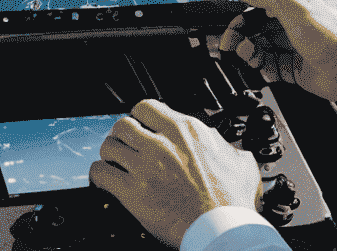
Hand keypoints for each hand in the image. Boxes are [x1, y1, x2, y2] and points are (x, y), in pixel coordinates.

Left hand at [89, 99, 262, 248]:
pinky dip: (98, 174)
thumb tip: (218, 143)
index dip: (140, 116)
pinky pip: (101, 174)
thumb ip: (223, 144)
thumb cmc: (231, 200)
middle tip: (123, 143)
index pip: (147, 107)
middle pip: (123, 124)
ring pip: (109, 146)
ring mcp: (144, 167)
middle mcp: (161, 143)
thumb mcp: (238, 160)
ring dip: (108, 152)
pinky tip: (103, 178)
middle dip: (121, 134)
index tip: (141, 124)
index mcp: (185, 131)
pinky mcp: (133, 193)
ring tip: (111, 159)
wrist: (222, 229)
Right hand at [201, 0, 336, 104]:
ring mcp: (292, 42)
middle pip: (251, 19)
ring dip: (245, 48)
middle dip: (236, 28)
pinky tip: (256, 64)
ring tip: (241, 52)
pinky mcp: (293, 66)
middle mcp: (291, 15)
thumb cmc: (335, 33)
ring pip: (256, 43)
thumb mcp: (290, 1)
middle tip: (226, 38)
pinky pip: (266, 64)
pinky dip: (257, 65)